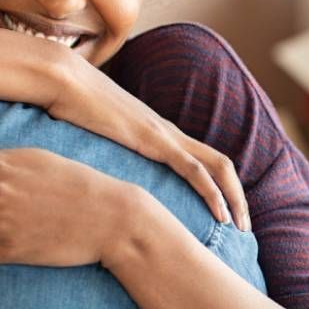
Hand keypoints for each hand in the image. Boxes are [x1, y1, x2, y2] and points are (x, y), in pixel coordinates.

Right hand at [51, 54, 249, 229]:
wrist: (64, 80)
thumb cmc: (71, 107)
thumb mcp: (93, 136)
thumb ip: (104, 152)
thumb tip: (94, 174)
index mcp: (157, 132)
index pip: (202, 159)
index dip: (219, 187)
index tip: (223, 216)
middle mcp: (168, 132)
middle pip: (220, 163)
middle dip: (237, 197)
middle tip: (243, 228)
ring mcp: (164, 134)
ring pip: (217, 166)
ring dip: (234, 198)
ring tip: (241, 227)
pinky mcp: (154, 140)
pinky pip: (194, 169)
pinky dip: (212, 192)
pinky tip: (220, 215)